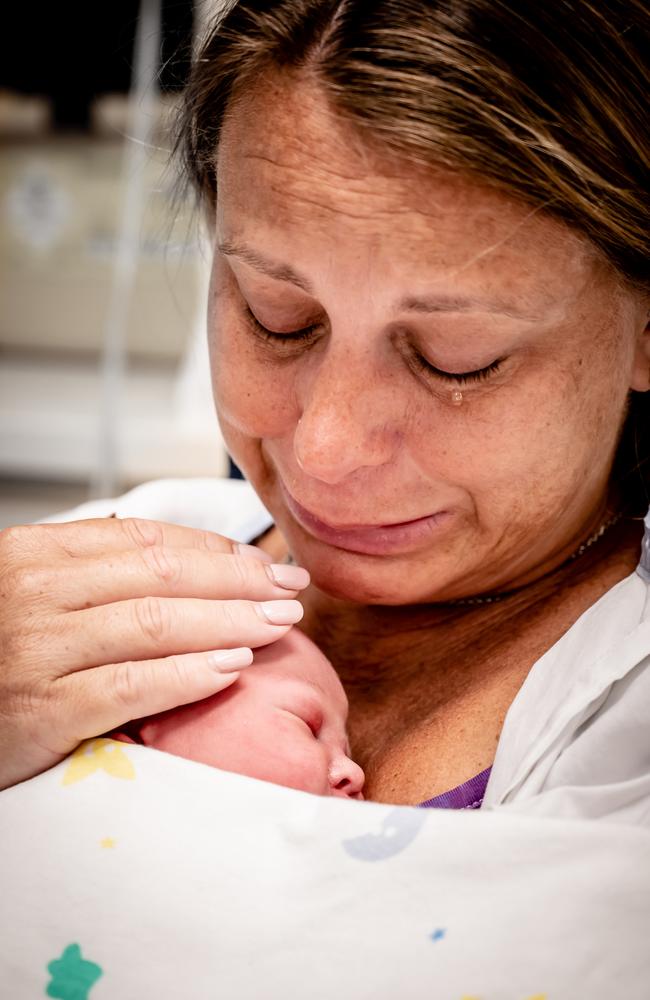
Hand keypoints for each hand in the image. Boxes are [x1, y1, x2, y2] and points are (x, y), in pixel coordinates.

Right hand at [0, 516, 308, 788]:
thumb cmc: (0, 653)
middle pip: (162, 574)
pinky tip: (234, 667)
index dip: (216, 548)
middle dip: (238, 580)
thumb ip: (94, 572)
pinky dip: (190, 674)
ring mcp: (40, 648)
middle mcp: (36, 590)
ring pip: (156, 623)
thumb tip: (186, 557)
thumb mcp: (32, 593)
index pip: (145, 539)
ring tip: (279, 624)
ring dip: (230, 620)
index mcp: (36, 552)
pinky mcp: (46, 709)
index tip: (263, 562)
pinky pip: (133, 684)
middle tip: (289, 590)